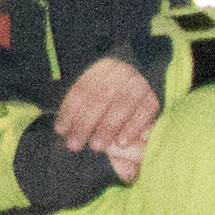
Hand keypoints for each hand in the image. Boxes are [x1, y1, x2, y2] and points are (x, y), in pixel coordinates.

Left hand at [52, 53, 164, 173]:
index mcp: (99, 68)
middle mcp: (119, 72)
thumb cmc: (110, 97)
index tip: (60, 131)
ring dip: (107, 127)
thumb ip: (81, 110)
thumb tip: (61, 129)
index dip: (69, 110)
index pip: (81, 88)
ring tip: (96, 147)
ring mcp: (138, 83)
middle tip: (75, 145)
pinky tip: (121, 143)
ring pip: (121, 104)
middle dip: (85, 123)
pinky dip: (132, 128)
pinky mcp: (153, 97)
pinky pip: (144, 112)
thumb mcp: (94, 95)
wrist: (148, 77)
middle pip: (99, 97)